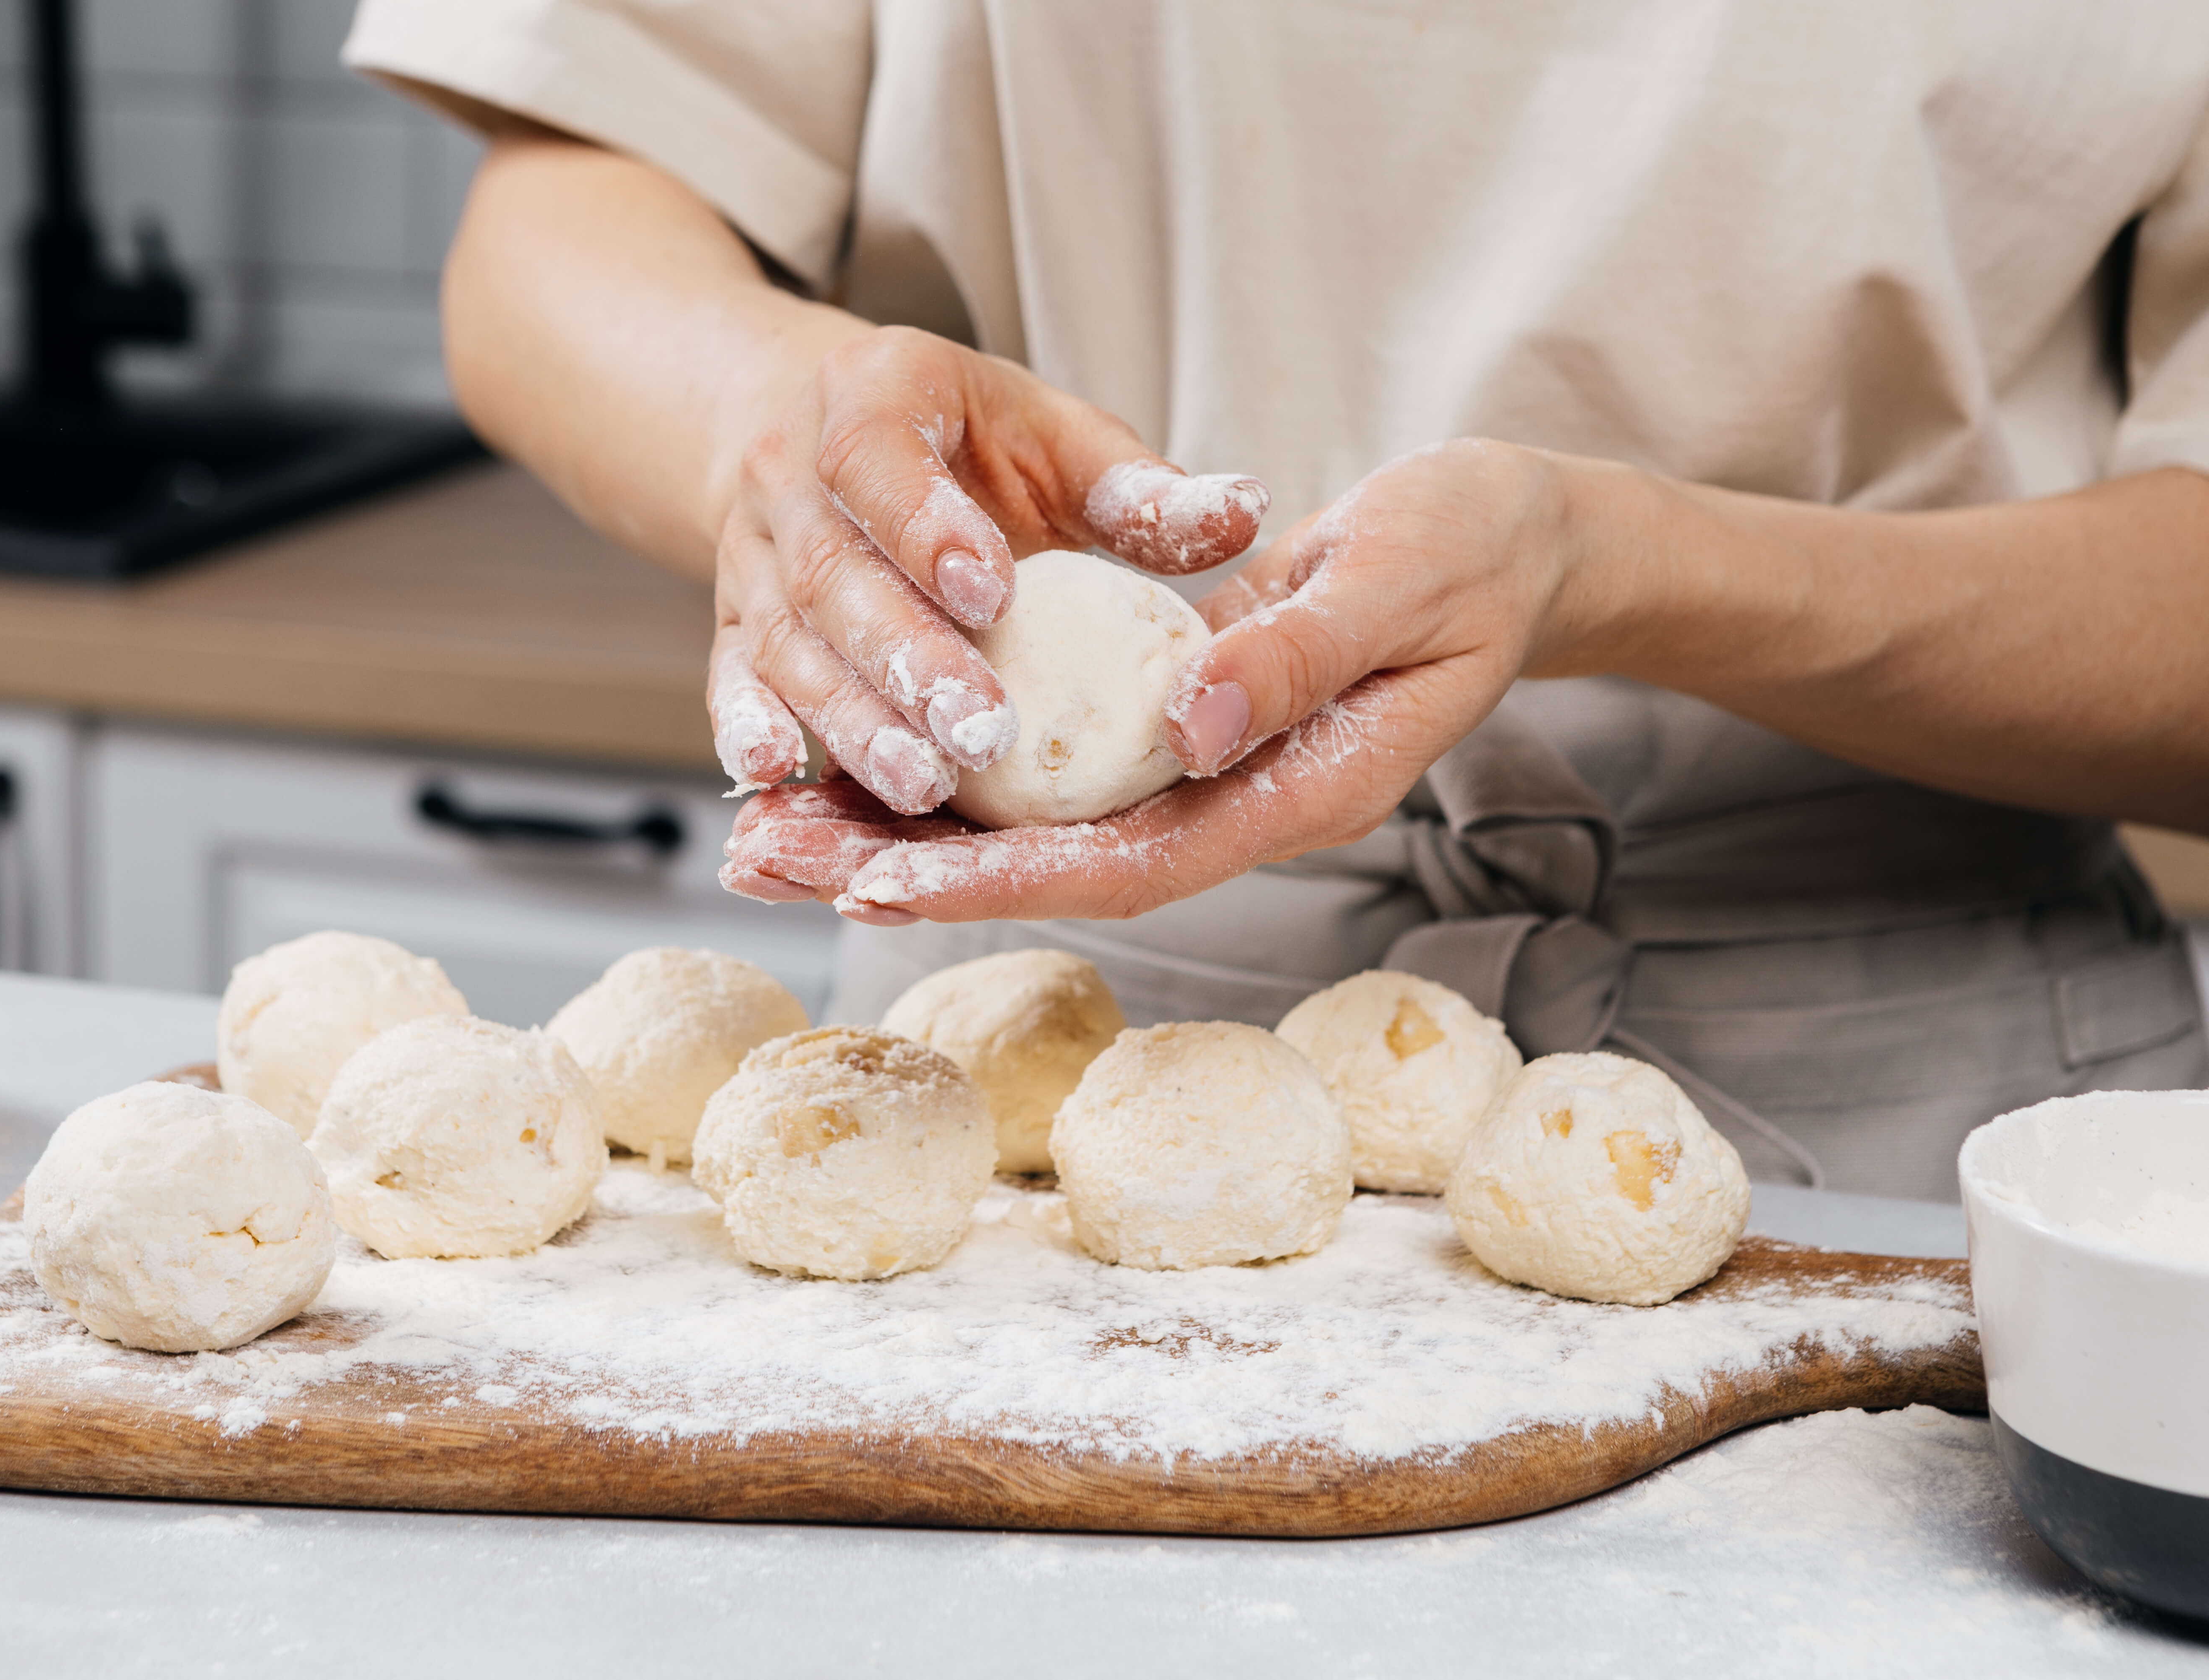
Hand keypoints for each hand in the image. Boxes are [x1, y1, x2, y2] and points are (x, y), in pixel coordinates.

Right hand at [705, 326, 1266, 814]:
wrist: (813, 434)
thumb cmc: (964, 445)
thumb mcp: (1052, 437)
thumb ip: (1137, 489)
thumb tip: (1243, 513)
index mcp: (868, 396)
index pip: (880, 459)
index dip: (928, 528)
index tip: (993, 594)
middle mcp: (788, 475)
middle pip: (835, 574)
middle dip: (906, 659)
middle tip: (980, 732)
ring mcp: (750, 556)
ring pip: (789, 643)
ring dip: (851, 719)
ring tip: (921, 784)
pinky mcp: (732, 624)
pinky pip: (730, 680)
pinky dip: (749, 731)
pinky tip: (778, 780)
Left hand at [725, 440, 1592, 921]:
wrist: (1505, 538)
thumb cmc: (1470, 553)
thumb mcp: (1399, 584)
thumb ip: (1299, 657)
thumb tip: (1190, 724)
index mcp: (1293, 790)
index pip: (1131, 860)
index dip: (1006, 879)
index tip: (888, 881)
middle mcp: (1230, 800)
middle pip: (1051, 866)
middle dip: (906, 869)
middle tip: (765, 857)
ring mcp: (1195, 769)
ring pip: (1030, 824)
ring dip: (897, 827)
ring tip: (765, 823)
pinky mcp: (1165, 723)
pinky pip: (1045, 763)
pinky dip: (950, 765)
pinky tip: (855, 757)